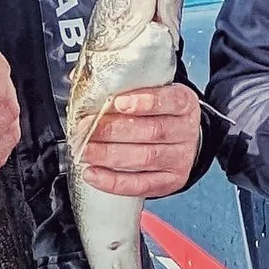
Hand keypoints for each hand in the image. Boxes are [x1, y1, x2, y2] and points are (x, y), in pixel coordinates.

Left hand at [77, 81, 203, 200]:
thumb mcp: (151, 94)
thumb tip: (82, 84)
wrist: (179, 141)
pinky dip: (114, 181)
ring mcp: (181, 158)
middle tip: (87, 130)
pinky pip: (141, 184)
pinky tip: (94, 174)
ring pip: (145, 157)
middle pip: (152, 131)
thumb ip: (123, 89)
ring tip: (85, 151)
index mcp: (184, 103)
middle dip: (113, 130)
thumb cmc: (158, 114)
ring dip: (109, 155)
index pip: (170, 100)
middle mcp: (186, 131)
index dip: (145, 102)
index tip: (118, 103)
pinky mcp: (170, 181)